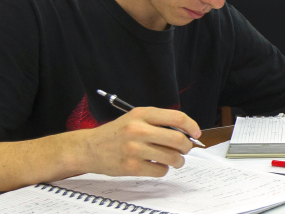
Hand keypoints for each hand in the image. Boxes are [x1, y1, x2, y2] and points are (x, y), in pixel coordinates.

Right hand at [79, 107, 200, 176]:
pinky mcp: (131, 166)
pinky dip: (163, 169)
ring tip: (174, 160)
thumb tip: (186, 133)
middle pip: (177, 139)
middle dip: (186, 147)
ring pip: (172, 157)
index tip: (196, 133)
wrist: (88, 148)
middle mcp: (138, 130)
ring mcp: (134, 149)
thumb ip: (158, 122)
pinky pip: (160, 170)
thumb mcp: (134, 118)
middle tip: (185, 150)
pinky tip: (156, 165)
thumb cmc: (115, 133)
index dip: (191, 126)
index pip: (176, 117)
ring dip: (178, 161)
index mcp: (141, 114)